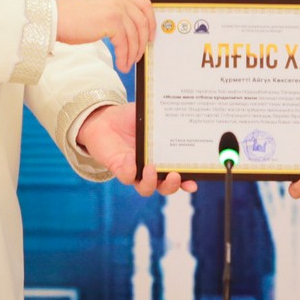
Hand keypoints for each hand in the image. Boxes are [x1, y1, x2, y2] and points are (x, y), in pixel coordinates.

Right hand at [57, 0, 154, 72]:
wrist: (54, 19)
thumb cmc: (71, 18)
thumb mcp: (98, 8)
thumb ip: (114, 13)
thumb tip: (130, 32)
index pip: (143, 4)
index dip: (151, 21)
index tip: (151, 35)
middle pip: (143, 21)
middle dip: (144, 41)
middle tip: (141, 54)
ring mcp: (116, 8)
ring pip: (134, 35)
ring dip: (133, 53)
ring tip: (128, 64)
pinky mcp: (111, 21)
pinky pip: (125, 43)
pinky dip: (124, 56)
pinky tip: (121, 64)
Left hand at [77, 104, 196, 196]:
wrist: (104, 119)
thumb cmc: (131, 118)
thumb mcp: (150, 115)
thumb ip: (163, 117)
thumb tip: (181, 111)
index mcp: (163, 157)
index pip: (179, 174)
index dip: (188, 181)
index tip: (194, 184)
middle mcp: (151, 168)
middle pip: (165, 187)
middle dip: (172, 186)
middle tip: (175, 176)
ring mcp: (136, 171)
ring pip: (146, 188)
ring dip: (151, 182)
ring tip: (151, 168)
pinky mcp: (120, 169)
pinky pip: (127, 176)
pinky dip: (131, 168)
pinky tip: (131, 156)